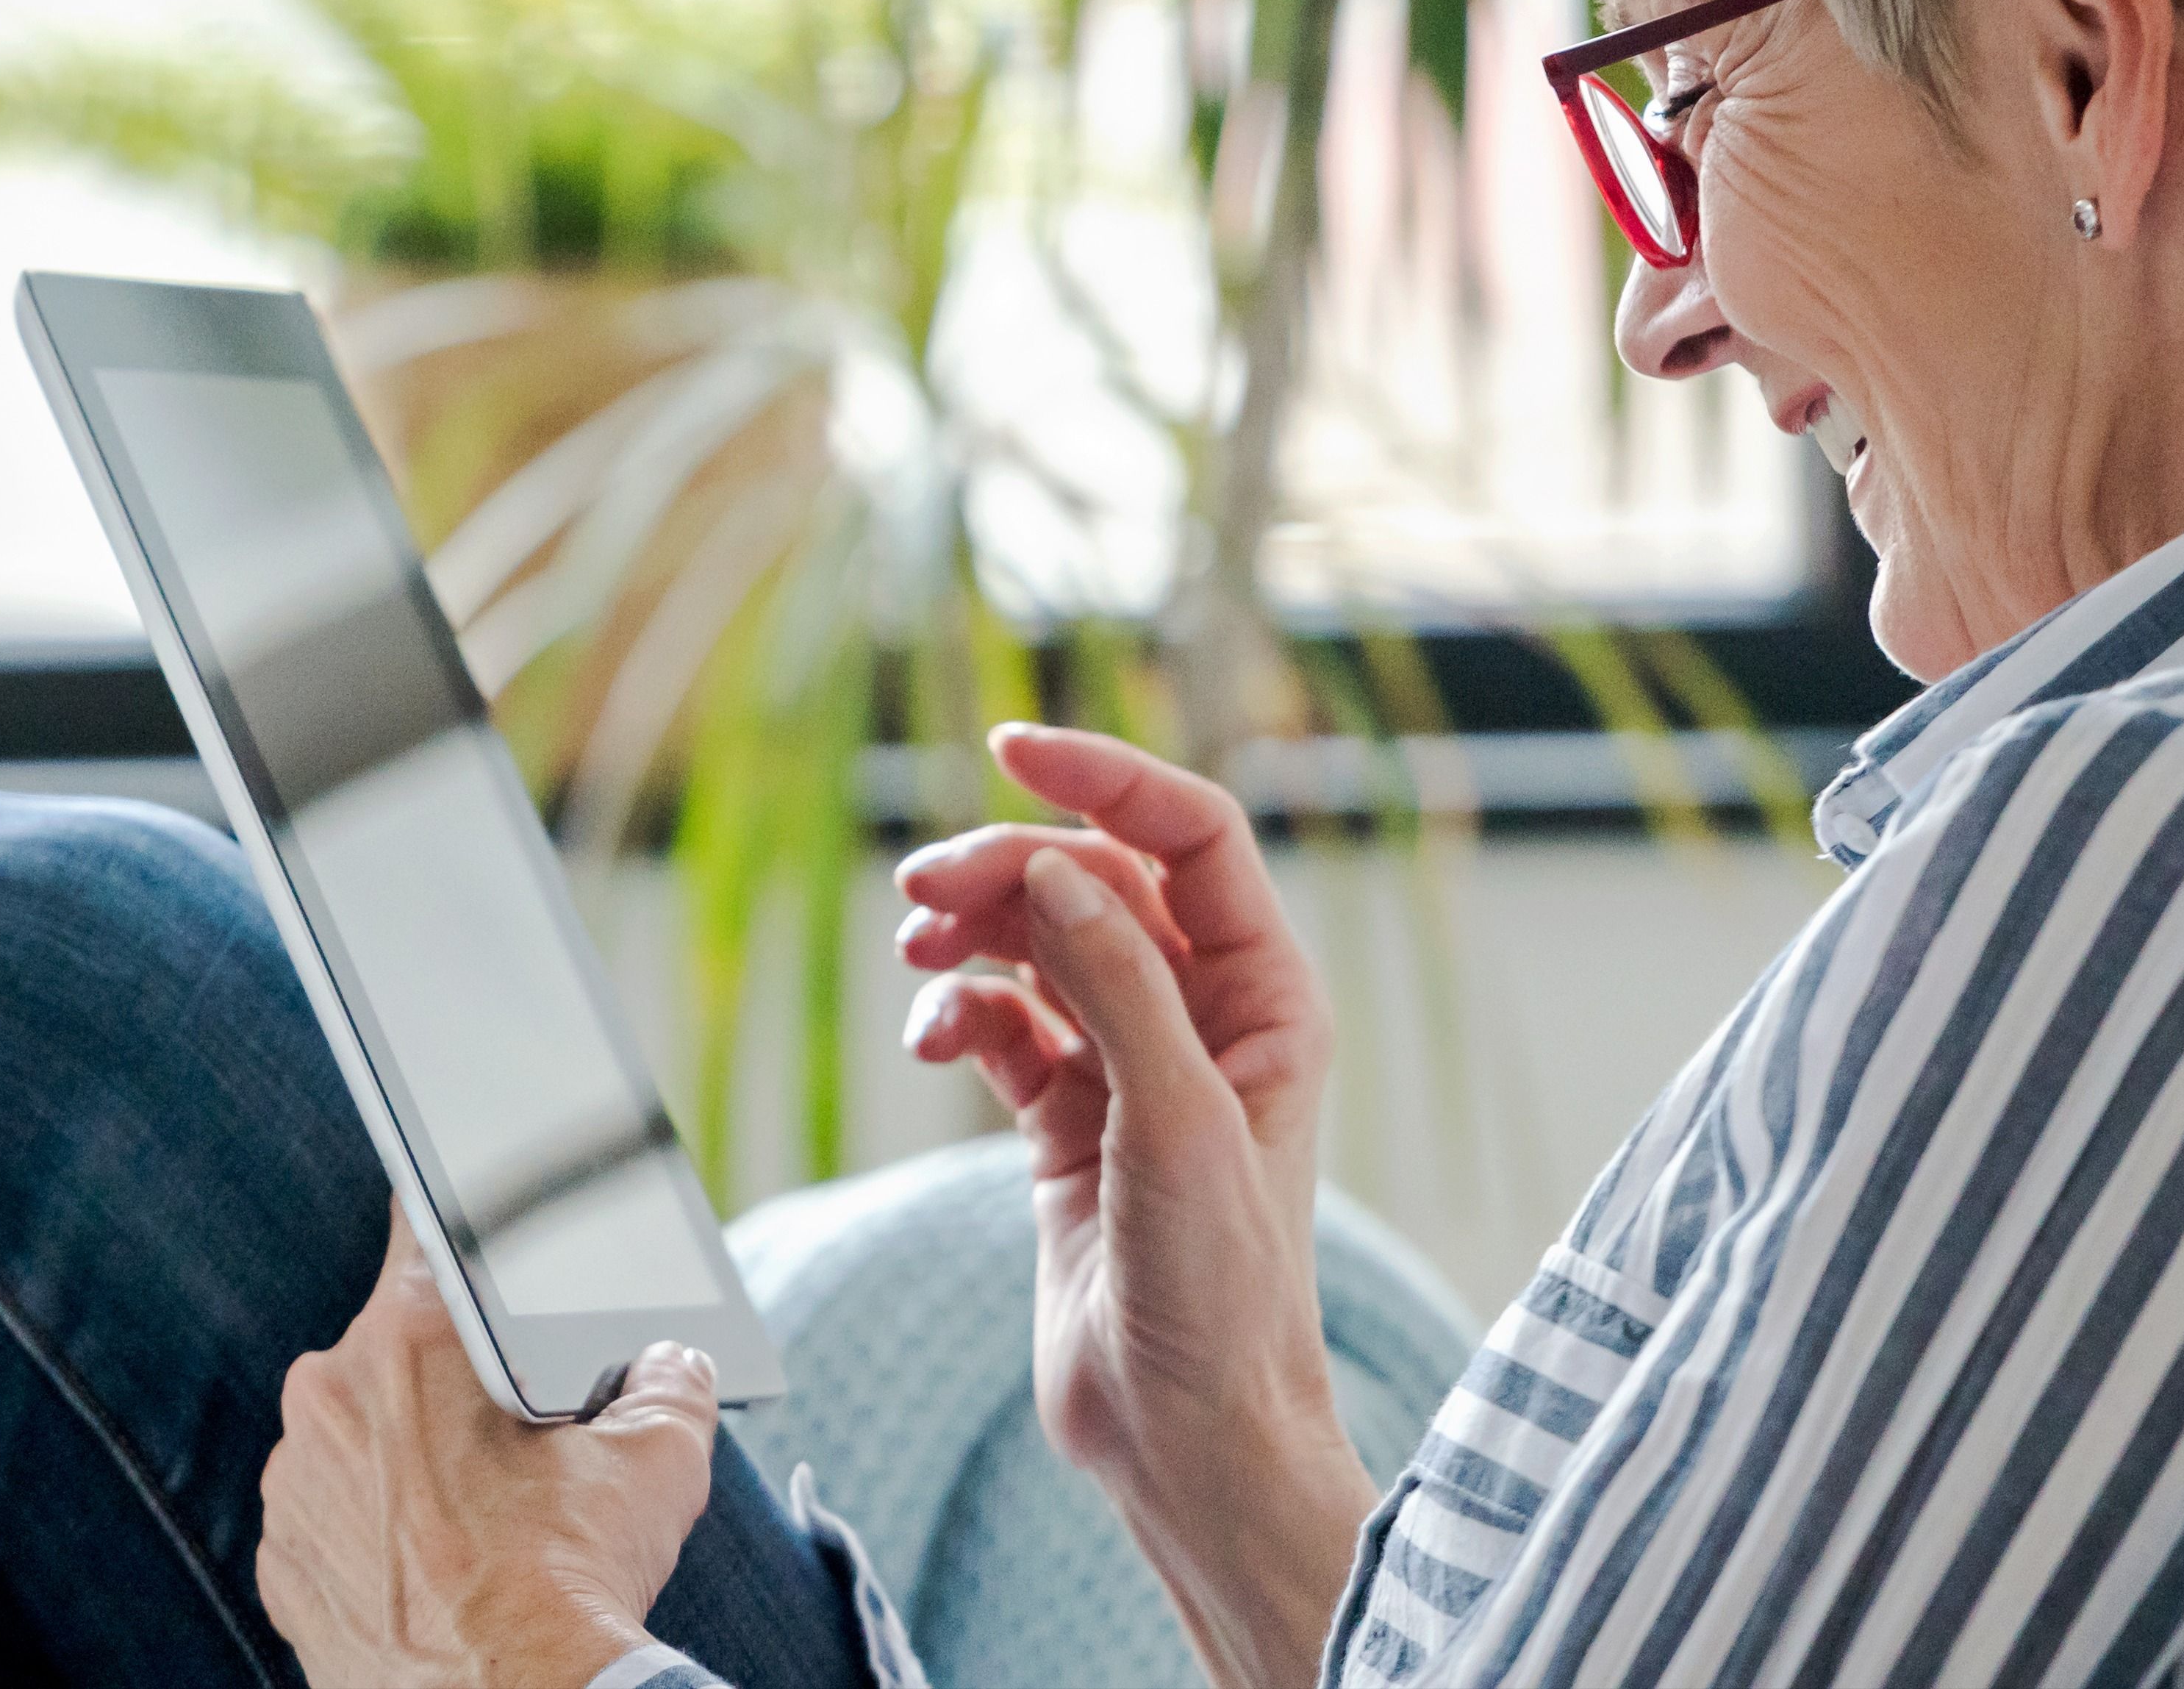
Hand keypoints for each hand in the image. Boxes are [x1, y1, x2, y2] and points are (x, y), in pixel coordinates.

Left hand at [256, 1206, 720, 1688]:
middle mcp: (329, 1394)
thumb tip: (672, 1364)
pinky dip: (373, 1535)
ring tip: (479, 1518)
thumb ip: (670, 1379)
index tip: (473, 1237)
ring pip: (357, 1437)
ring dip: (407, 1459)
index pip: (422, 1225)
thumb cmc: (573, 1585)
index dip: (458, 1226)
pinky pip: (330, 1520)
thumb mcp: (657, 1461)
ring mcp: (294, 1484)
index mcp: (410, 1337)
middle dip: (452, 1377)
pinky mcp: (281, 1565)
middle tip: (516, 1432)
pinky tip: (435, 1567)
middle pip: (396, 1346)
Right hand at [895, 724, 1370, 1682]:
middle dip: (1010, 870)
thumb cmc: (1218, 1296)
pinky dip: (958, 1018)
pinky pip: (1003, 1027)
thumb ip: (1118, 988)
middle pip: (1098, 884)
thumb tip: (1056, 872)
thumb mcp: (1175, 1126)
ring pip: (1041, 948)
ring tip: (915, 951)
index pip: (1191, 837)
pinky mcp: (1069, 1127)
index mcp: (1268, 1001)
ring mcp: (1133, 1071)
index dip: (1107, 780)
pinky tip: (932, 1041)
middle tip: (921, 892)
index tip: (1011, 748)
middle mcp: (1204, 1021)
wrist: (1186, 1436)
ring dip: (973, 935)